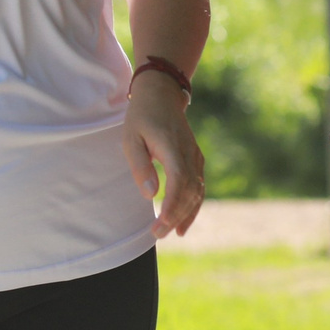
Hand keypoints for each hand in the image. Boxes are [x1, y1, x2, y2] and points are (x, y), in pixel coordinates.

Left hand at [124, 75, 205, 236]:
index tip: (160, 225)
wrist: (162, 94)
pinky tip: (184, 219)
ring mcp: (195, 156)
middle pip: (190, 192)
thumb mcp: (131, 139)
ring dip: (188, 214)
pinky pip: (199, 186)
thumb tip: (150, 195)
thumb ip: (140, 166)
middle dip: (177, 216)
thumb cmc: (142, 117)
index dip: (172, 207)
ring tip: (175, 233)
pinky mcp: (196, 159)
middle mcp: (189, 154)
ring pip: (198, 191)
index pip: (179, 183)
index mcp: (173, 149)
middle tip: (159, 235)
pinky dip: (193, 204)